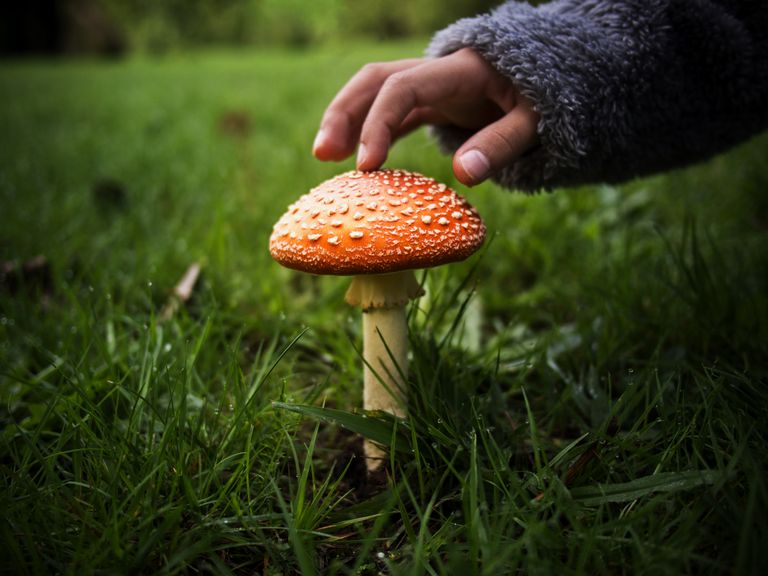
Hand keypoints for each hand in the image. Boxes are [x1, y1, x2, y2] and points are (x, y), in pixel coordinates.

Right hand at [312, 48, 539, 185]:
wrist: (547, 82)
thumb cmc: (544, 99)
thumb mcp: (535, 120)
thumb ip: (502, 143)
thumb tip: (463, 174)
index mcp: (459, 71)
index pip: (404, 88)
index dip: (379, 123)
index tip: (366, 167)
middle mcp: (435, 72)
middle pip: (374, 80)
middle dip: (344, 113)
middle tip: (322, 154)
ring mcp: (429, 86)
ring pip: (374, 93)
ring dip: (346, 120)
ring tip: (324, 156)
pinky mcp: (429, 102)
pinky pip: (389, 112)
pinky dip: (369, 132)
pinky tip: (357, 161)